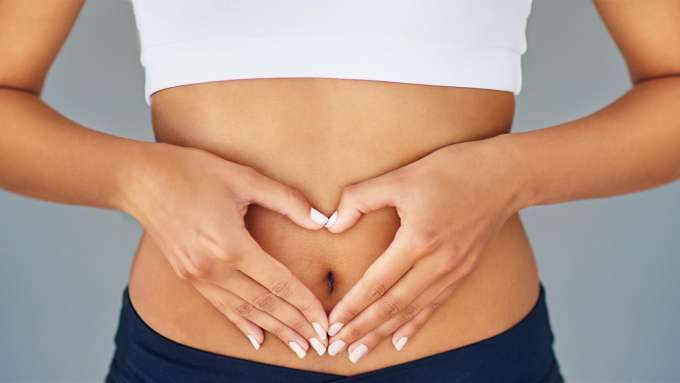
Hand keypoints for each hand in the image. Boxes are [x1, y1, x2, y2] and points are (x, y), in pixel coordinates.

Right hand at [123, 143, 330, 357]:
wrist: (139, 180)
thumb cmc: (191, 172)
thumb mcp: (244, 177)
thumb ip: (287, 200)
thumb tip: (321, 220)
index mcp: (231, 245)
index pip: (279, 283)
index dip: (305, 304)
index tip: (324, 322)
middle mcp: (213, 268)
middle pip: (264, 305)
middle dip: (295, 326)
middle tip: (320, 344)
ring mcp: (198, 276)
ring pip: (244, 311)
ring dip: (273, 330)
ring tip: (298, 346)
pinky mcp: (188, 277)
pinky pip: (221, 307)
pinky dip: (242, 324)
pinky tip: (257, 339)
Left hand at [323, 137, 525, 362]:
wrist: (504, 175)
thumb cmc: (452, 170)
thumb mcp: (400, 176)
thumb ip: (360, 198)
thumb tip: (333, 224)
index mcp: (418, 240)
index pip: (376, 283)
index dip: (352, 307)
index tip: (331, 325)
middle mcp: (437, 263)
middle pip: (391, 306)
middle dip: (362, 329)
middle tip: (336, 348)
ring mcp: (453, 271)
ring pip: (411, 311)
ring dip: (383, 333)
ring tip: (360, 352)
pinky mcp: (464, 272)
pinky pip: (435, 305)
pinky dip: (415, 325)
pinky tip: (400, 340)